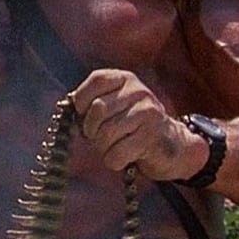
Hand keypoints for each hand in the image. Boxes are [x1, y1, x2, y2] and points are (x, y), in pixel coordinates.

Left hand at [68, 69, 204, 180]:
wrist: (170, 143)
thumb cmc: (132, 124)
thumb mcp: (115, 103)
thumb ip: (93, 101)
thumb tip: (68, 109)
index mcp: (125, 79)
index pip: (95, 81)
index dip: (82, 101)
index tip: (83, 115)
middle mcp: (138, 91)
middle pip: (98, 110)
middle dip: (91, 130)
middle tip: (96, 137)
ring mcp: (147, 112)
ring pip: (106, 134)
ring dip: (102, 148)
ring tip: (110, 147)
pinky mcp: (152, 136)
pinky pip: (117, 152)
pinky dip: (112, 160)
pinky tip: (121, 157)